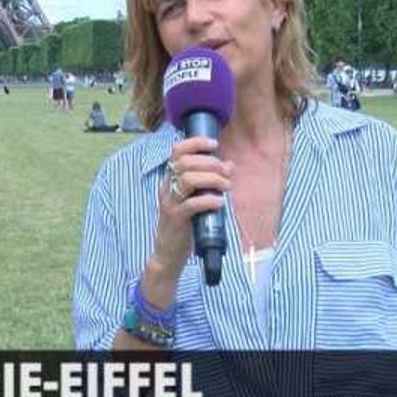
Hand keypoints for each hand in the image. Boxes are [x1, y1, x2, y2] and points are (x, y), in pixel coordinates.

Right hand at [149, 136, 234, 278]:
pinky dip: (209, 200)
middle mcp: (167, 187)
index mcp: (170, 179)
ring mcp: (170, 203)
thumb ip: (208, 182)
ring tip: (226, 186)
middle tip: (226, 172)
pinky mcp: (176, 218)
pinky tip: (220, 202)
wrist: (169, 253)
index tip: (214, 144)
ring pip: (188, 180)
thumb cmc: (185, 224)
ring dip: (212, 179)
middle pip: (184, 162)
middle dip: (210, 163)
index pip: (176, 151)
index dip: (195, 143)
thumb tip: (229, 166)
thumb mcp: (195, 199)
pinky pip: (192, 204)